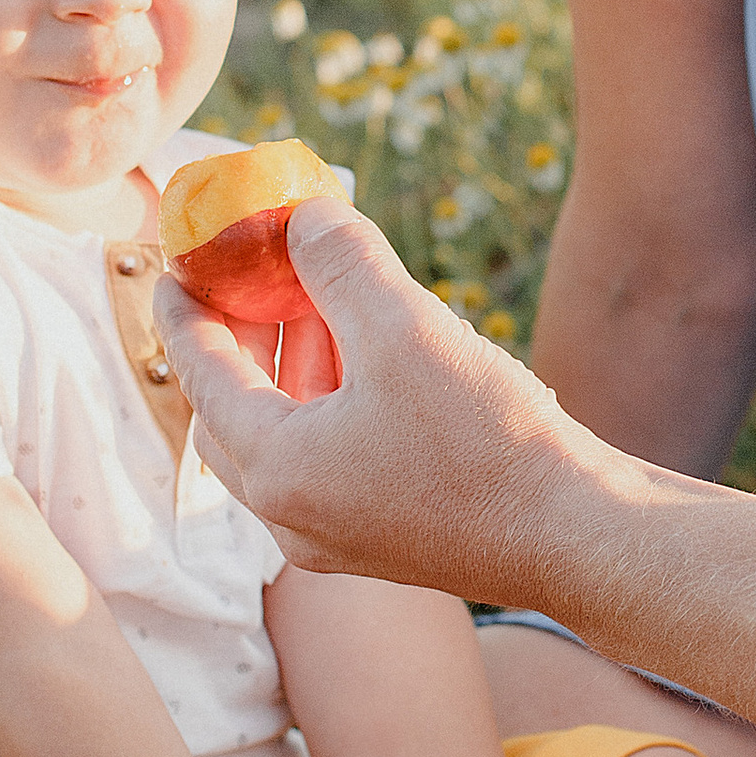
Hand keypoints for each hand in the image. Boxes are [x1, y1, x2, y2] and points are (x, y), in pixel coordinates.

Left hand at [156, 197, 584, 602]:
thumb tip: (302, 216)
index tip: (177, 262)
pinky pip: (328, 461)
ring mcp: (339, 536)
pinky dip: (330, 403)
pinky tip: (374, 359)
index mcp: (277, 471)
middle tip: (245, 278)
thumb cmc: (489, 442)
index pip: (203, 375)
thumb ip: (339, 260)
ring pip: (284, 439)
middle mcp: (292, 517)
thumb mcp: (406, 328)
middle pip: (231, 416)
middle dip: (236, 340)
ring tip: (319, 300)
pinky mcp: (385, 540)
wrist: (578, 538)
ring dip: (290, 367)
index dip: (186, 308)